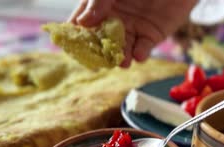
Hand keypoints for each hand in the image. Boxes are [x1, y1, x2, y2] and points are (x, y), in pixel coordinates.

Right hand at [69, 0, 197, 66]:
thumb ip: (98, 2)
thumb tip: (82, 23)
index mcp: (99, 6)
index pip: (82, 23)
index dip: (76, 35)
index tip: (72, 47)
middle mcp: (113, 20)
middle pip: (101, 42)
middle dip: (100, 53)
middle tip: (99, 63)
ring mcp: (132, 29)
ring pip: (122, 48)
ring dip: (121, 57)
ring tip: (122, 62)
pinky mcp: (152, 36)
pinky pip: (143, 49)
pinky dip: (140, 54)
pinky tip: (138, 55)